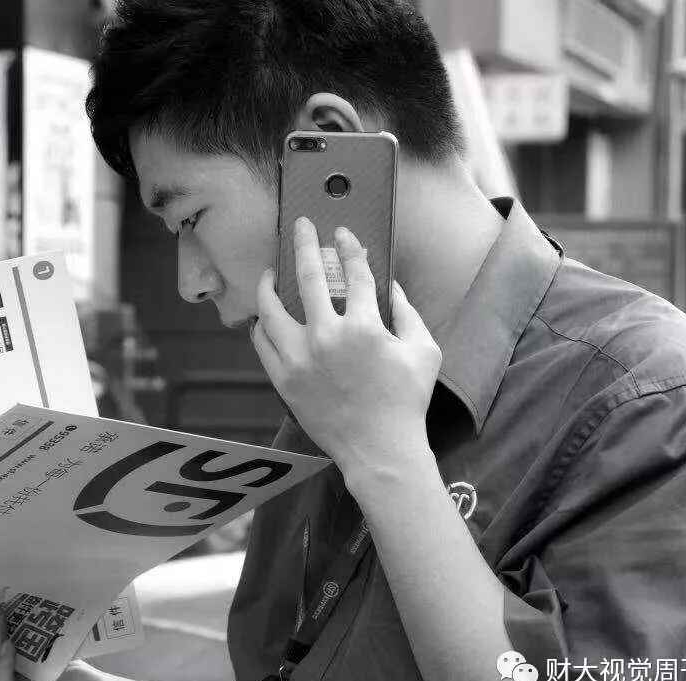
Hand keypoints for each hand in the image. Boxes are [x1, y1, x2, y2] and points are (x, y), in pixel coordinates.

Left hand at [251, 217, 440, 480]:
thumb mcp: (425, 351)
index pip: (355, 273)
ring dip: (268, 285)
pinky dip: (260, 326)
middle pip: (307, 276)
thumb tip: (390, 285)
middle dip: (303, 243)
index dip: (349, 248)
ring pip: (271, 310)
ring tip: (268, 274)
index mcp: (365, 327)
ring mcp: (300, 359)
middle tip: (299, 225)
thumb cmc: (406, 401)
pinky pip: (262, 344)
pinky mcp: (284, 380)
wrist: (379, 449)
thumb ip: (409, 312)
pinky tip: (263, 317)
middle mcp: (327, 337)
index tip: (342, 234)